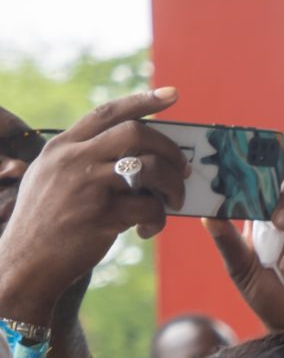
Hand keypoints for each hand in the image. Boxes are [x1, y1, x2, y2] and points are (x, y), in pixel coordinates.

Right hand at [0, 89, 188, 320]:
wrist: (26, 262)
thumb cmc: (47, 222)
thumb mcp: (52, 178)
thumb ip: (82, 159)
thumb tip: (135, 154)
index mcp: (62, 147)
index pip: (107, 112)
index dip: (143, 101)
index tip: (173, 95)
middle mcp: (73, 160)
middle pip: (136, 133)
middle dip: (170, 149)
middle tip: (182, 169)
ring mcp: (87, 186)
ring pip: (151, 167)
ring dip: (173, 185)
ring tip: (173, 201)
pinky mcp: (102, 215)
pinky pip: (150, 207)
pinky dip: (158, 219)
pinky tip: (147, 229)